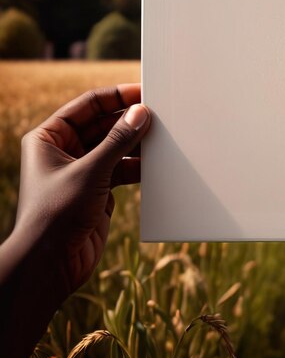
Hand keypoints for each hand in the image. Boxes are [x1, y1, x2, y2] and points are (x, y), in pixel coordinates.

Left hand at [14, 84, 150, 298]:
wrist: (51, 265)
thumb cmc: (55, 215)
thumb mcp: (90, 171)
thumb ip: (118, 141)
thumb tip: (141, 113)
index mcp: (50, 137)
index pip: (87, 105)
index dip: (115, 97)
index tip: (143, 92)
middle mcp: (65, 150)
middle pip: (104, 124)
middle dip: (129, 121)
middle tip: (158, 115)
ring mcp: (83, 170)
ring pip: (116, 147)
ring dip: (137, 143)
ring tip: (162, 139)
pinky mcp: (98, 190)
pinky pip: (122, 168)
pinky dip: (138, 165)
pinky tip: (156, 164)